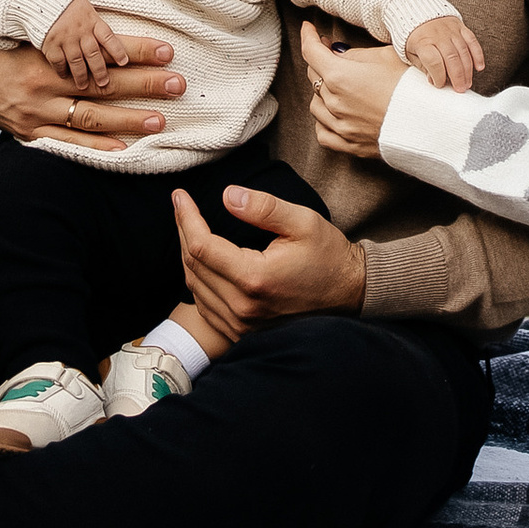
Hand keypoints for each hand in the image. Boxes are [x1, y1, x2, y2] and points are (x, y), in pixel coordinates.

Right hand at [0, 0, 180, 148]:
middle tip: (178, 85)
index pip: (102, 48)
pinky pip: (67, 143)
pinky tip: (122, 149)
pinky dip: (95, 148)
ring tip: (160, 120)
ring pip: (89, 118)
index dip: (137, 50)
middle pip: (103, 85)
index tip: (169, 50)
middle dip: (144, 85)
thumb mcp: (28, 12)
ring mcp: (37, 111)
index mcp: (49, 50)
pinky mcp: (30, 131)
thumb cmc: (3, 40)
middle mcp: (45, 83)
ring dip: (127, 120)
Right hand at [40, 0, 132, 92]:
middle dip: (100, 71)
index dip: (117, 50)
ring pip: (76, 61)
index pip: (108, 37)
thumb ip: (97, 26)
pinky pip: (58, 61)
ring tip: (83, 86)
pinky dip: (62, 70)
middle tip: (104, 83)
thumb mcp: (87, 10)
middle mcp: (81, 31)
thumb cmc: (69, 7)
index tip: (124, 62)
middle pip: (93, 54)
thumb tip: (112, 39)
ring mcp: (65, 38)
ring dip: (81, 75)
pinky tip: (65, 76)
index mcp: (92, 21)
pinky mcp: (50, 43)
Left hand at [172, 179, 365, 339]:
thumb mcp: (302, 221)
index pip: (202, 246)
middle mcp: (242, 307)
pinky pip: (205, 304)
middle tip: (181, 205)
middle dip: (182, 230)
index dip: (186, 218)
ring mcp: (240, 324)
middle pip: (192, 266)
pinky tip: (201, 259)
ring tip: (188, 226)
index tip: (180, 195)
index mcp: (254, 278)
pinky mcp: (241, 332)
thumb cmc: (327, 255)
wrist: (348, 293)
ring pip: (194, 287)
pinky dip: (197, 279)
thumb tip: (227, 195)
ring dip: (186, 254)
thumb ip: (263, 207)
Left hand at [305, 18, 412, 158]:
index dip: (308, 36)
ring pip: (316, 104)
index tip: (309, 29)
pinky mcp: (350, 144)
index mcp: (341, 76)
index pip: (311, 52)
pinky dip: (324, 121)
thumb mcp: (387, 56)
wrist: (433, 122)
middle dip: (320, 61)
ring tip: (338, 84)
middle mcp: (335, 102)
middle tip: (332, 53)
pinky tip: (334, 114)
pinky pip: (323, 132)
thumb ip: (356, 54)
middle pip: (314, 76)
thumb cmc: (413, 85)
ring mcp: (341, 126)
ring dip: (323, 91)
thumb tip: (339, 54)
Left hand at [401, 10, 485, 90]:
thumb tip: (434, 81)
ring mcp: (450, 29)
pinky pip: (472, 40)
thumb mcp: (410, 52)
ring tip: (467, 83)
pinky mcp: (460, 26)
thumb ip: (422, 67)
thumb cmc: (414, 36)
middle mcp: (438, 35)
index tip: (439, 85)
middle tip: (460, 89)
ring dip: (467, 70)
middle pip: (451, 58)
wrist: (417, 10)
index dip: (438, 76)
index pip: (433, 61)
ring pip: (463, 51)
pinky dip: (477, 54)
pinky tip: (479, 67)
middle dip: (457, 76)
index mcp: (422, 42)